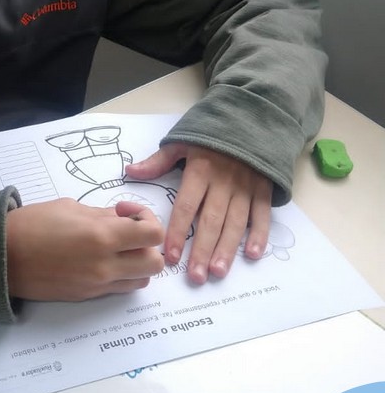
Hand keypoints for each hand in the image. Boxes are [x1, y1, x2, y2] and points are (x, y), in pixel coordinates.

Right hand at [6, 198, 164, 300]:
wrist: (2, 256)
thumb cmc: (32, 224)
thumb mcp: (70, 207)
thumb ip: (102, 215)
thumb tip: (122, 219)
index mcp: (102, 236)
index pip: (153, 234)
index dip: (146, 218)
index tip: (123, 211)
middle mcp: (105, 265)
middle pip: (155, 263)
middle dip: (147, 245)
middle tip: (128, 232)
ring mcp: (97, 284)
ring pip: (142, 280)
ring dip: (137, 263)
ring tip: (117, 250)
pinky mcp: (88, 296)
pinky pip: (119, 288)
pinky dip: (120, 275)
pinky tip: (101, 261)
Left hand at [123, 144, 272, 284]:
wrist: (250, 116)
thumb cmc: (210, 132)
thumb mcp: (182, 140)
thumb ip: (158, 161)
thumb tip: (130, 171)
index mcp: (200, 170)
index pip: (186, 206)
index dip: (177, 232)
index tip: (170, 255)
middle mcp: (223, 182)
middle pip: (211, 220)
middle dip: (202, 250)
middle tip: (196, 276)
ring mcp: (245, 186)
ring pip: (235, 222)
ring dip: (227, 248)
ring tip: (218, 271)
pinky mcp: (263, 188)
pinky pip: (262, 214)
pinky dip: (259, 234)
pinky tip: (252, 254)